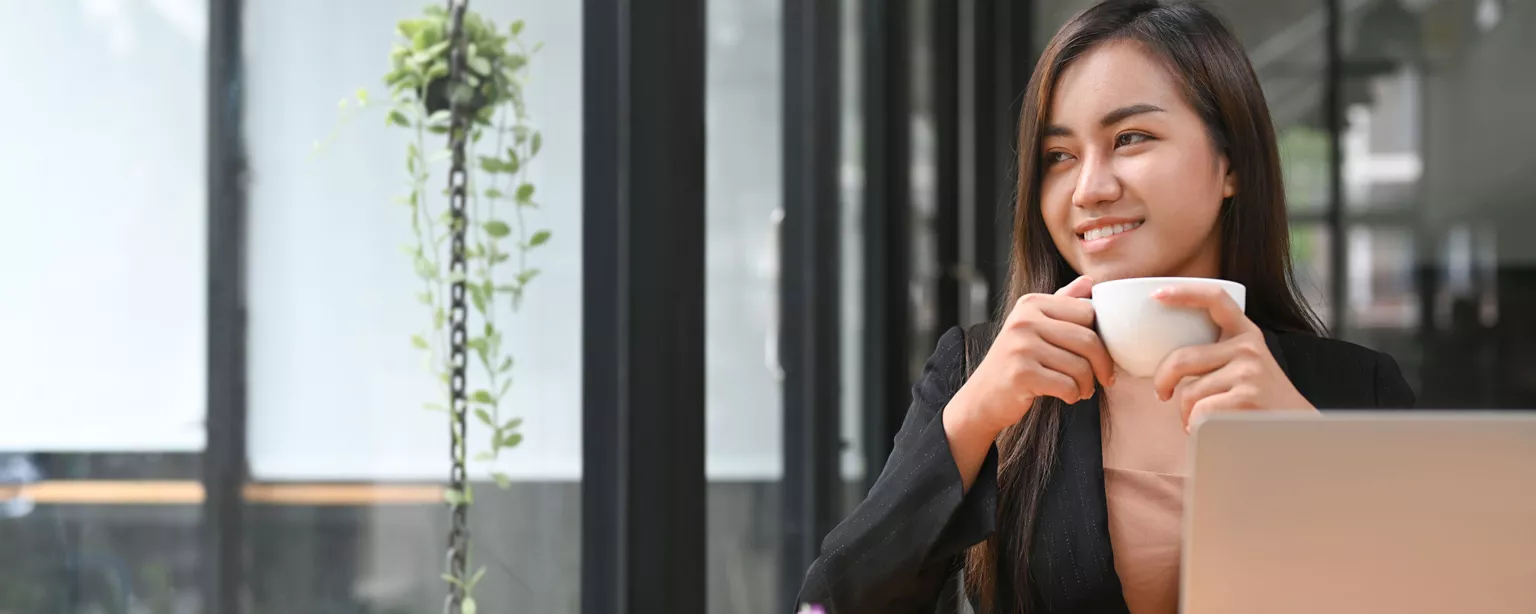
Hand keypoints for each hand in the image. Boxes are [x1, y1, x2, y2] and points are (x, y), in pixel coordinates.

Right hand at [958, 275, 1115, 433]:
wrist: (983, 396)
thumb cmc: (1016, 361)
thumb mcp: (1035, 326)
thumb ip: (1062, 303)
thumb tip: (1089, 281)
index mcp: (1031, 304)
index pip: (1088, 312)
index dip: (1102, 335)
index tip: (1099, 354)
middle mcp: (1024, 321)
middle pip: (1088, 339)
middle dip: (1102, 365)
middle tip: (1103, 378)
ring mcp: (1021, 347)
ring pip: (1080, 366)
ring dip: (1087, 384)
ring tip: (1082, 389)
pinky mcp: (1021, 374)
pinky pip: (1067, 386)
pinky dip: (1073, 395)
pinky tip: (1068, 396)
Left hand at [1150, 283, 1316, 432]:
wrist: (1296, 432)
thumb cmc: (1260, 401)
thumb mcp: (1246, 365)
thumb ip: (1216, 353)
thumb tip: (1164, 358)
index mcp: (1246, 333)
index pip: (1216, 299)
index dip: (1185, 292)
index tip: (1157, 295)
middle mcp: (1248, 348)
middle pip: (1182, 358)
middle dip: (1162, 380)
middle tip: (1162, 393)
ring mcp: (1249, 373)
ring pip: (1188, 392)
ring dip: (1185, 412)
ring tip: (1199, 419)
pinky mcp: (1246, 399)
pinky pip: (1199, 412)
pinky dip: (1195, 426)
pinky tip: (1211, 430)